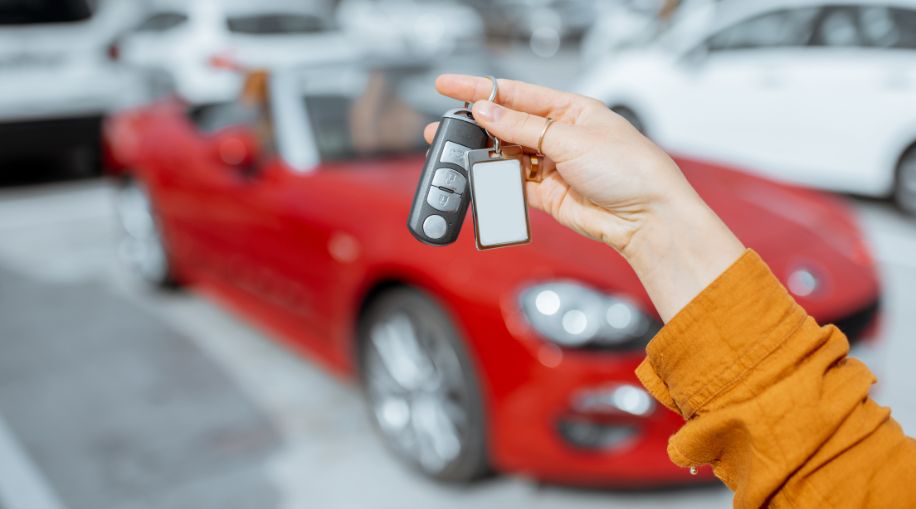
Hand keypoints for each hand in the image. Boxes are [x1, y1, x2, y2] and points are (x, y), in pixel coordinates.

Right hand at [425, 75, 692, 252]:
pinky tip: (481, 180)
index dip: (480, 89)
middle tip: (442, 128)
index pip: (516, 94)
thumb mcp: (572, 139)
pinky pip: (513, 186)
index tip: (447, 85)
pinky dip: (496, 184)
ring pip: (506, 156)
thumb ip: (524, 127)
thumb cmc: (629, 170)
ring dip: (483, 156)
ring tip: (455, 156)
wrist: (647, 218)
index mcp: (570, 110)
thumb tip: (486, 110)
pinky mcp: (548, 195)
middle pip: (507, 125)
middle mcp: (560, 135)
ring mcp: (553, 165)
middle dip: (475, 126)